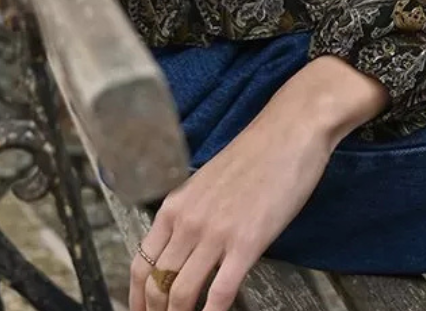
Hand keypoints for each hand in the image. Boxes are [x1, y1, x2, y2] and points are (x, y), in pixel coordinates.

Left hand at [129, 85, 332, 310]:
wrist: (288, 131)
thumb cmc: (254, 154)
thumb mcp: (208, 183)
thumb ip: (192, 215)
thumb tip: (184, 251)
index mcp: (175, 205)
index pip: (141, 263)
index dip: (137, 297)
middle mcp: (188, 221)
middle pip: (158, 283)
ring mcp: (215, 233)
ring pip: (182, 293)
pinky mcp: (246, 242)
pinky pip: (220, 292)